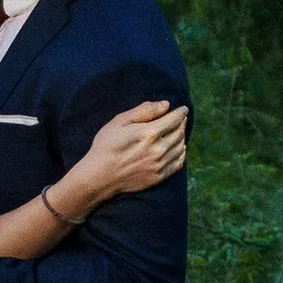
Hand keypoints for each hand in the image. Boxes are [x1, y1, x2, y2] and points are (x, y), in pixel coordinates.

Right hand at [64, 100, 189, 203]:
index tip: (183, 109)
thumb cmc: (106, 145)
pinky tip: (178, 149)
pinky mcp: (159, 177)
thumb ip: (144, 111)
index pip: (175, 119)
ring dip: (182, 137)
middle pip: (179, 132)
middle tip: (180, 119)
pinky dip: (181, 153)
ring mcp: (160, 165)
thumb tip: (166, 105)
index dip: (181, 112)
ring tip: (178, 132)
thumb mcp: (119, 122)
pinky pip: (178, 163)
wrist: (98, 177)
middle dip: (181, 123)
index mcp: (149, 133)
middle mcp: (158, 149)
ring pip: (181, 147)